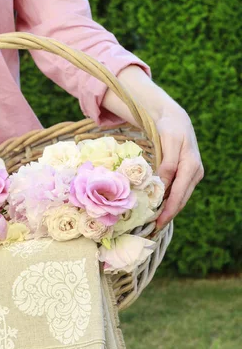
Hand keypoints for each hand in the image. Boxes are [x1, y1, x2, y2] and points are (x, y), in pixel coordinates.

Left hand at [155, 106, 203, 228]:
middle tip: (154, 228)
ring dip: (169, 209)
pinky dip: (169, 200)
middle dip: (169, 214)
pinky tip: (158, 207)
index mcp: (191, 166)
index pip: (180, 193)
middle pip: (182, 199)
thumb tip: (162, 186)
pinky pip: (178, 190)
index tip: (159, 222)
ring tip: (154, 222)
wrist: (176, 120)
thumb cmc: (170, 128)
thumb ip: (167, 165)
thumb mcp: (168, 143)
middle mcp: (195, 173)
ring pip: (180, 197)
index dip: (169, 209)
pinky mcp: (187, 174)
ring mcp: (193, 174)